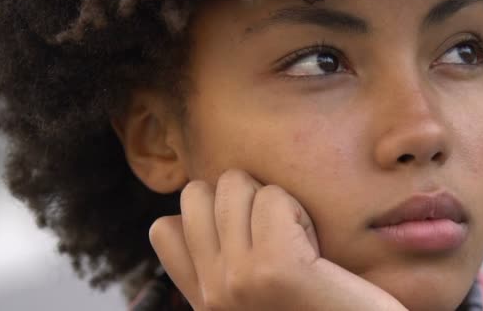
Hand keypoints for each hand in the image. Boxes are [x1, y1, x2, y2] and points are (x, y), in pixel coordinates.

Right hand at [149, 169, 407, 310]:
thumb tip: (202, 209)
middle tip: (278, 236)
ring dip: (274, 201)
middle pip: (196, 192)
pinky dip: (300, 211)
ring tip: (300, 243)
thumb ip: (223, 268)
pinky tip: (317, 249)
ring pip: (235, 183)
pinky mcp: (276, 268)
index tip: (250, 236)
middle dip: (240, 198)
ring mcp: (237, 281)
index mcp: (205, 302)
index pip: (165, 228)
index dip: (206, 216)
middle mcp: (212, 294)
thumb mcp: (255, 300)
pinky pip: (273, 197)